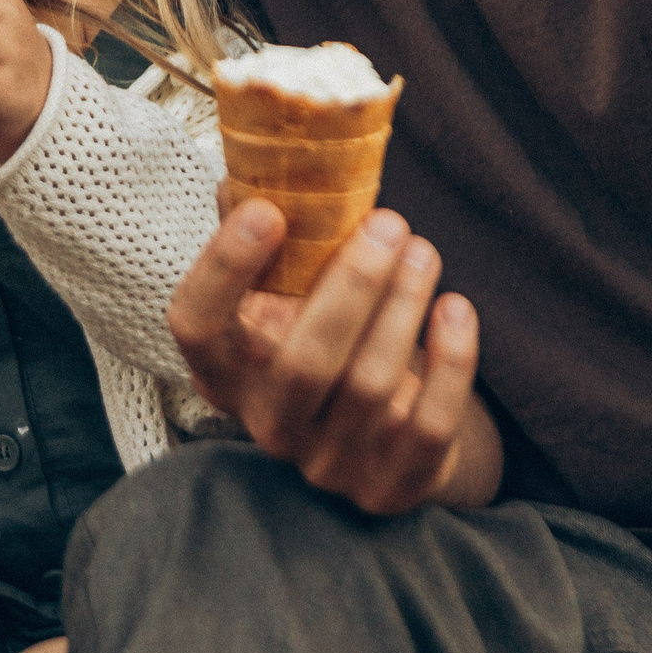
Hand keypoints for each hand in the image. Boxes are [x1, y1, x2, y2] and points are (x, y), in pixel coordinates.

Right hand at [168, 201, 496, 513]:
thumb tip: (253, 165)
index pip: (195, 326)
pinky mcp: (391, 487)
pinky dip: (451, 363)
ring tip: (423, 251)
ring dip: (404, 307)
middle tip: (390, 223)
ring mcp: (328, 464)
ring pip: (370, 387)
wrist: (382, 437)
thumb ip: (267, 240)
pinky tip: (456, 308)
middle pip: (302, 364)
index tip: (268, 211)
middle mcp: (266, 423)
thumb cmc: (322, 339)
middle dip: (354, 286)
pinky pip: (429, 426)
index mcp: (224, 369)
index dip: (224, 270)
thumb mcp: (283, 297)